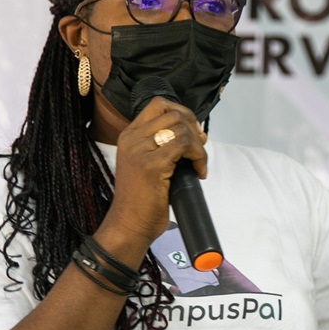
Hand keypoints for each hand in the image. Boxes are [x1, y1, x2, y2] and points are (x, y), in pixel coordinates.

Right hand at [103, 97, 208, 248]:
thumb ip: (165, 146)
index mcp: (129, 136)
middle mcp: (132, 139)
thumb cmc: (143, 199)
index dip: (182, 112)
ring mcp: (140, 151)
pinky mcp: (151, 165)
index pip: (158, 104)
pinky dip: (199, 157)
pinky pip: (184, 146)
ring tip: (198, 164)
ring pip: (181, 128)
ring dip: (198, 146)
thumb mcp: (149, 164)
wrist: (129, 225)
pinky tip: (198, 172)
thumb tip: (198, 132)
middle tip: (198, 149)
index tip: (193, 132)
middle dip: (194, 128)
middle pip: (173, 113)